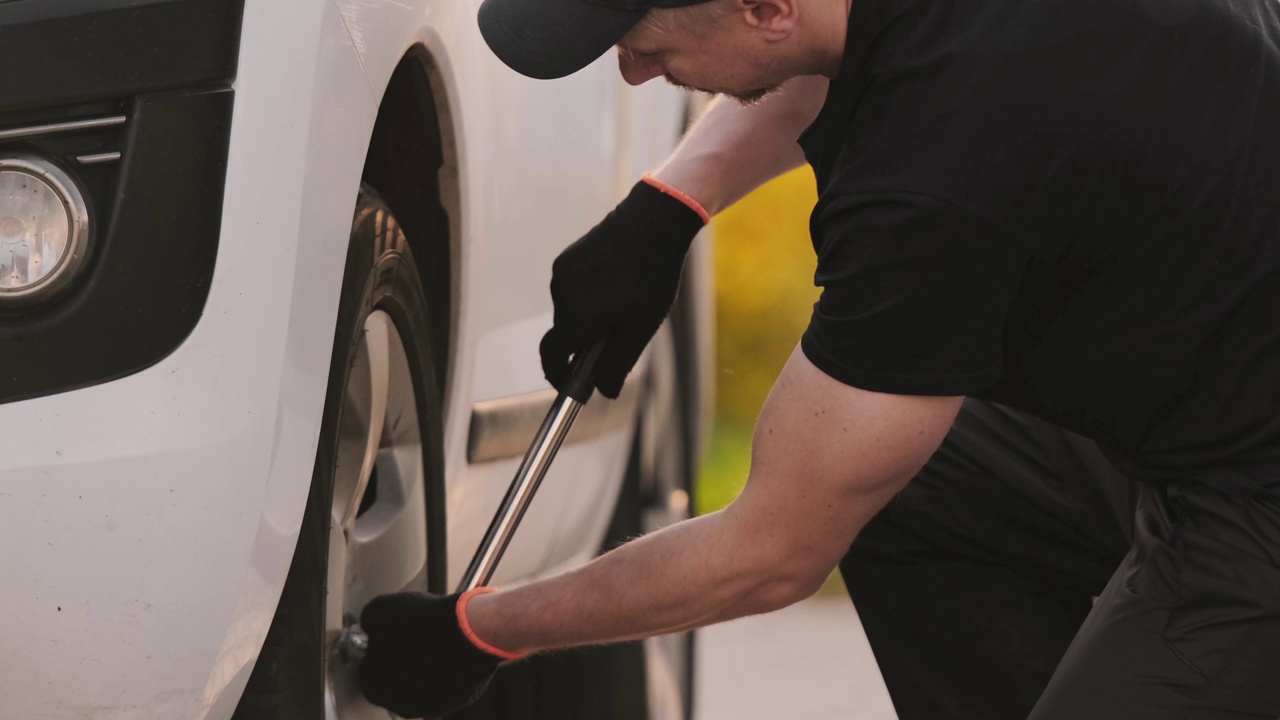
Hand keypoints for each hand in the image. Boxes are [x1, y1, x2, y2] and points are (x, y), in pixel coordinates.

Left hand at [357, 590, 515, 717]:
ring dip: (427, 667)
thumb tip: (371, 626)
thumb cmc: (421, 623)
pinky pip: (452, 684)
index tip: (388, 637)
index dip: (379, 651)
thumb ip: (370, 624)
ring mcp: (434, 706)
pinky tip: (454, 648)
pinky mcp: (462, 700)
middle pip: (397, 683)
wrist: (467, 629)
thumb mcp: (378, 609)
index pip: (369, 672)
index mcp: (375, 688)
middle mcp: (402, 706)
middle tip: (414, 638)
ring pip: (425, 685)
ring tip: (437, 641)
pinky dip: (451, 669)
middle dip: (403, 662)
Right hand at [541, 177, 706, 397]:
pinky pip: (574, 288)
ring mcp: (562, 272)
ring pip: (571, 310)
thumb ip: (617, 364)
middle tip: (619, 342)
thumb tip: (603, 393)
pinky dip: (590, 297)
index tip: (573, 388)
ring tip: (627, 306)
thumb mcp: (639, 329)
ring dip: (590, 318)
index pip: (552, 357)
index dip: (559, 377)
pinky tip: (619, 285)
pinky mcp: (569, 256)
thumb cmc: (650, 279)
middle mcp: (560, 294)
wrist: (653, 220)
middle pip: (565, 333)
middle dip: (585, 345)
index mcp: (574, 317)